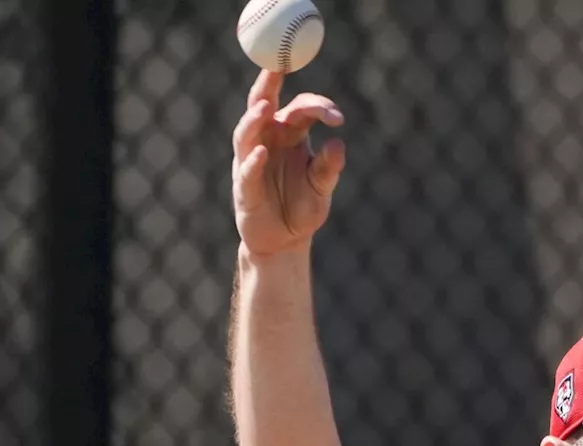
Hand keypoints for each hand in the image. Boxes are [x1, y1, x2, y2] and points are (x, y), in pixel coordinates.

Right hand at [232, 70, 346, 254]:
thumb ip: (329, 167)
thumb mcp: (322, 187)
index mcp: (289, 135)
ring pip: (247, 133)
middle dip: (268, 84)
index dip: (317, 107)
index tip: (338, 117)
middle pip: (262, 105)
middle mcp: (267, 141)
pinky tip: (261, 153)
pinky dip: (253, 161)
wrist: (285, 241)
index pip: (300, 109)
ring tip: (267, 106)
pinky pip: (246, 171)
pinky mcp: (245, 188)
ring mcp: (251, 162)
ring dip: (255, 119)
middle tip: (277, 65)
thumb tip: (337, 143)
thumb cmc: (302, 207)